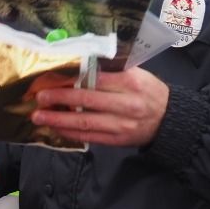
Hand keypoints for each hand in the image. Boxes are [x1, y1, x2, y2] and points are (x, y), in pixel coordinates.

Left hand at [30, 67, 168, 146]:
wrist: (170, 119)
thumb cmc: (149, 92)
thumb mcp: (136, 75)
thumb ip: (111, 72)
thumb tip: (79, 67)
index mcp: (130, 83)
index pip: (96, 79)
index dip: (71, 79)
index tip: (52, 77)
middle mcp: (125, 104)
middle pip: (87, 100)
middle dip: (60, 98)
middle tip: (39, 97)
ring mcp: (121, 125)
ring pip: (85, 122)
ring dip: (59, 119)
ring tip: (39, 116)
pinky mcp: (117, 140)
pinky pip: (89, 137)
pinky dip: (70, 133)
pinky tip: (55, 128)